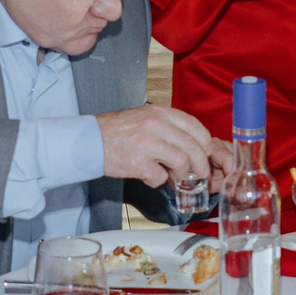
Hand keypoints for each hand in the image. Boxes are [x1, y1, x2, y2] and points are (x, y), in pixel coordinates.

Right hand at [98, 104, 215, 185]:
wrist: (89, 140)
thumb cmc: (117, 131)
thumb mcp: (145, 117)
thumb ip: (168, 127)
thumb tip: (192, 145)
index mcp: (160, 112)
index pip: (195, 127)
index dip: (205, 144)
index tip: (206, 154)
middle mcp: (156, 125)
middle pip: (193, 146)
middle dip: (200, 164)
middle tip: (200, 174)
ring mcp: (147, 143)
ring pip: (182, 162)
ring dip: (180, 174)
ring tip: (171, 176)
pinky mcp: (137, 162)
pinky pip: (160, 177)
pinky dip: (157, 181)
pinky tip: (149, 177)